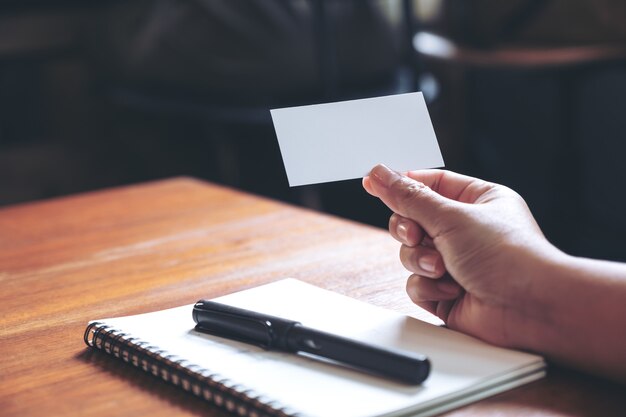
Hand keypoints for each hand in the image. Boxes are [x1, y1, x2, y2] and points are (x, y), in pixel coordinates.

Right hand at [363, 164, 559, 346]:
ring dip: (421, 261)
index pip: (429, 184)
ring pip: (410, 253)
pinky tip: (452, 290)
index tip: (375, 183)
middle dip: (410, 230)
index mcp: (477, 200)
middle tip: (418, 234)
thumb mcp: (451, 217)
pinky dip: (429, 288)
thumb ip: (408, 197)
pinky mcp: (447, 292)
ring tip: (443, 268)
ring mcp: (456, 262)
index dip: (403, 185)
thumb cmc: (509, 257)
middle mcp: (466, 230)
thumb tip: (378, 174)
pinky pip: (417, 284)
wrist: (531, 309)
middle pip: (412, 219)